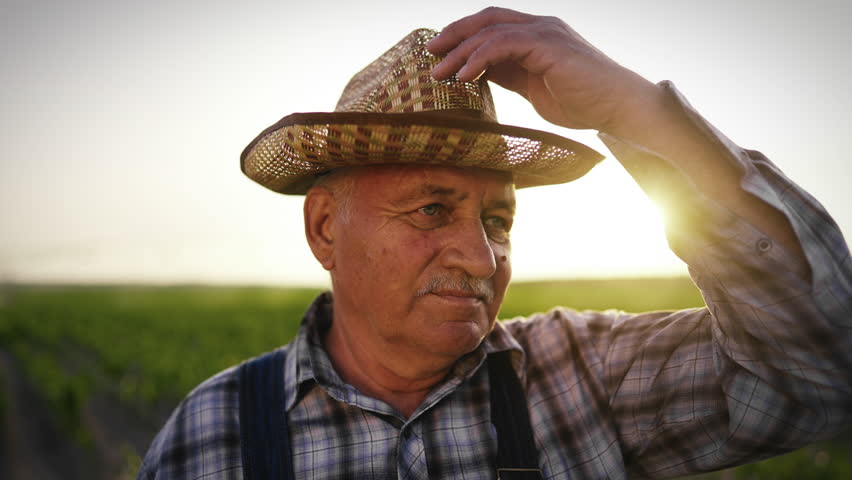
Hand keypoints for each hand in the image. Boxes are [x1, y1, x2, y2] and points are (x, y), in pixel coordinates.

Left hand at [427, 7, 658, 133]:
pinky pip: (503, 45)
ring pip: (490, 31)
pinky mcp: (547, 45)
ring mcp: (544, 32)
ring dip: (460, 52)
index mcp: (537, 35)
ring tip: (439, 74)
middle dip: (454, 34)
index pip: (492, 26)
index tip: (439, 55)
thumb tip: (479, 75)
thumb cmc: (582, 102)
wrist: (618, 107)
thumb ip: (509, 75)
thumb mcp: (533, 88)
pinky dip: (478, 60)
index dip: (463, 37)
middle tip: (430, 54)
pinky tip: (462, 78)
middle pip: (486, 19)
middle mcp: (540, 26)